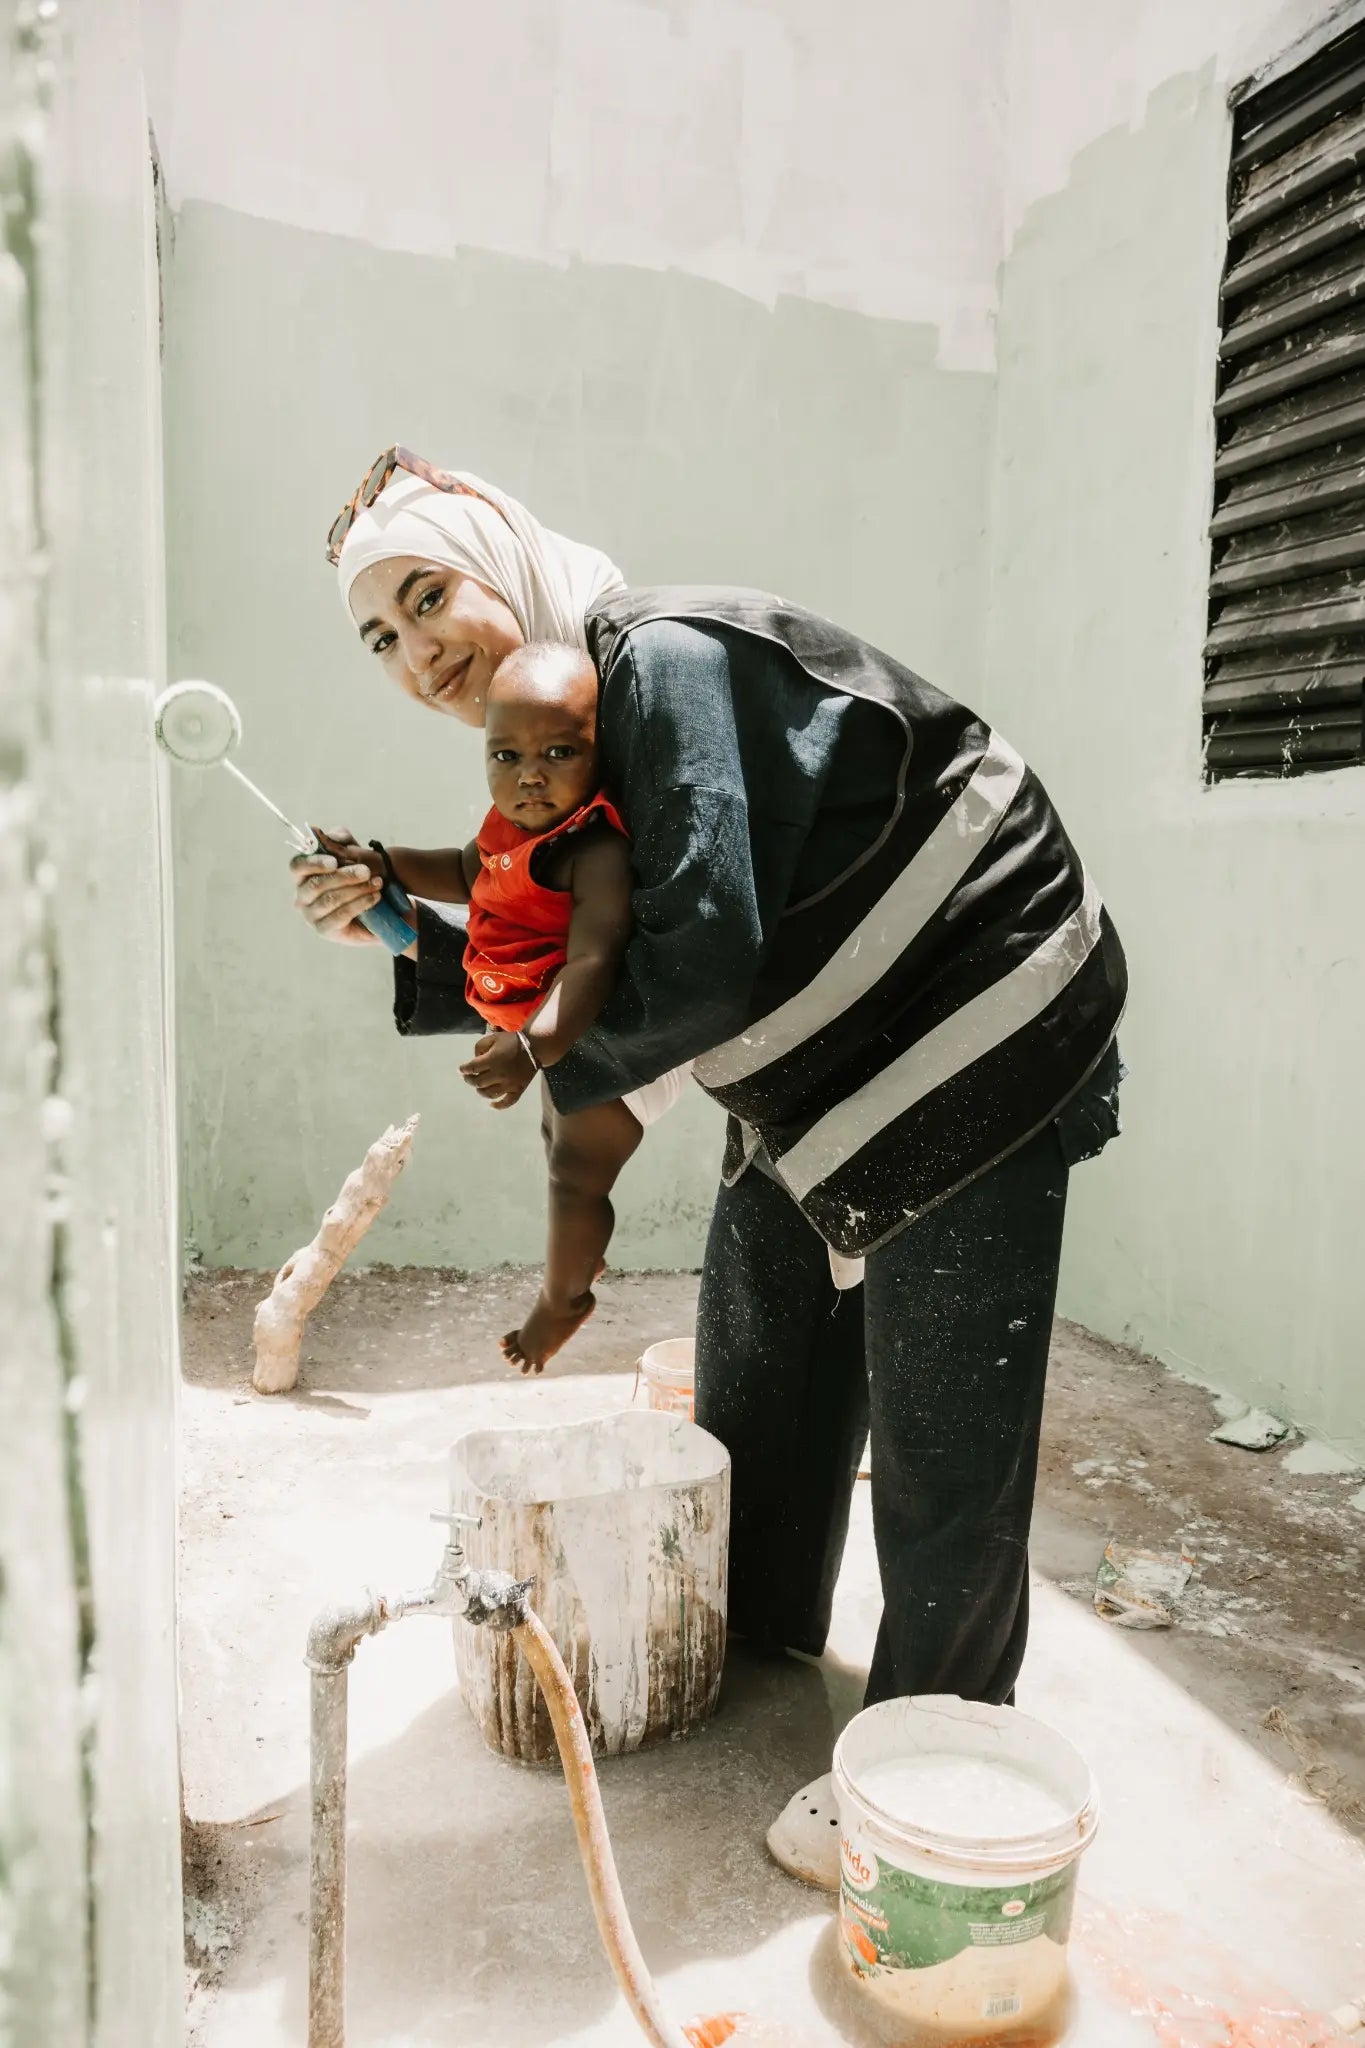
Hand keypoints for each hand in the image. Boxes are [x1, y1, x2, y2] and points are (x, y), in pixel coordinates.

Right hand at [290, 824, 383, 944]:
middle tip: (366, 871)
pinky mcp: (324, 930)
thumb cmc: (358, 878)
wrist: (376, 910)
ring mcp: (311, 916)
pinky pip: (340, 915)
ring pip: (329, 900)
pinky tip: (374, 897)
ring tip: (377, 883)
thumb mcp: (353, 854)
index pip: (297, 866)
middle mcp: (301, 897)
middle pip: (316, 884)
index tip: (335, 861)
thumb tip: (319, 831)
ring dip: (356, 889)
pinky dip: (359, 904)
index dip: (313, 862)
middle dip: (344, 876)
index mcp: (302, 876)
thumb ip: (340, 841)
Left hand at [460, 1032, 536, 1109]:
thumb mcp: (493, 1037)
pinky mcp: (518, 1090)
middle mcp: (499, 1074)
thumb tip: (475, 1060)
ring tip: (478, 1087)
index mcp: (492, 1060)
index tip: (461, 1070)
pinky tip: (491, 1105)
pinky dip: (498, 1106)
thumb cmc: (512, 1041)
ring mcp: (509, 1084)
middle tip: (468, 1078)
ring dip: (480, 1091)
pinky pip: (507, 1102)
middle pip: (478, 1082)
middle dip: (469, 1080)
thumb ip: (479, 1047)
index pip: (472, 1068)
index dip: (464, 1070)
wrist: (535, 1047)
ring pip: (489, 1094)